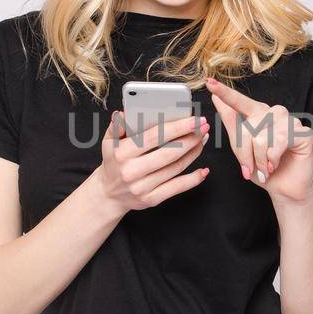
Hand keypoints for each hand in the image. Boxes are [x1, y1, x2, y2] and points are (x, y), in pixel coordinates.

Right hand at [95, 108, 210, 211]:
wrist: (109, 194)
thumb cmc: (113, 163)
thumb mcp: (108, 143)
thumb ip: (116, 127)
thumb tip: (122, 114)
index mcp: (123, 153)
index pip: (155, 136)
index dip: (178, 127)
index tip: (194, 119)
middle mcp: (132, 171)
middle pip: (169, 153)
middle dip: (191, 138)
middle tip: (204, 126)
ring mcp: (142, 187)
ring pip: (176, 168)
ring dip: (193, 153)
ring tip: (202, 140)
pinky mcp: (151, 199)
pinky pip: (177, 188)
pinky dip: (193, 179)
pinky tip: (203, 169)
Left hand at [204, 76, 312, 205]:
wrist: (284, 188)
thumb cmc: (263, 169)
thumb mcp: (241, 148)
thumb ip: (231, 123)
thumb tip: (215, 99)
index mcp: (259, 114)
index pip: (240, 102)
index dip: (225, 93)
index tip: (209, 82)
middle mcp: (274, 113)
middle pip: (248, 129)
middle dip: (246, 154)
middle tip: (252, 168)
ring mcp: (290, 121)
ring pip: (261, 138)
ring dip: (260, 159)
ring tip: (267, 167)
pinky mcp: (303, 132)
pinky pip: (278, 142)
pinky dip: (273, 159)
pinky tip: (276, 163)